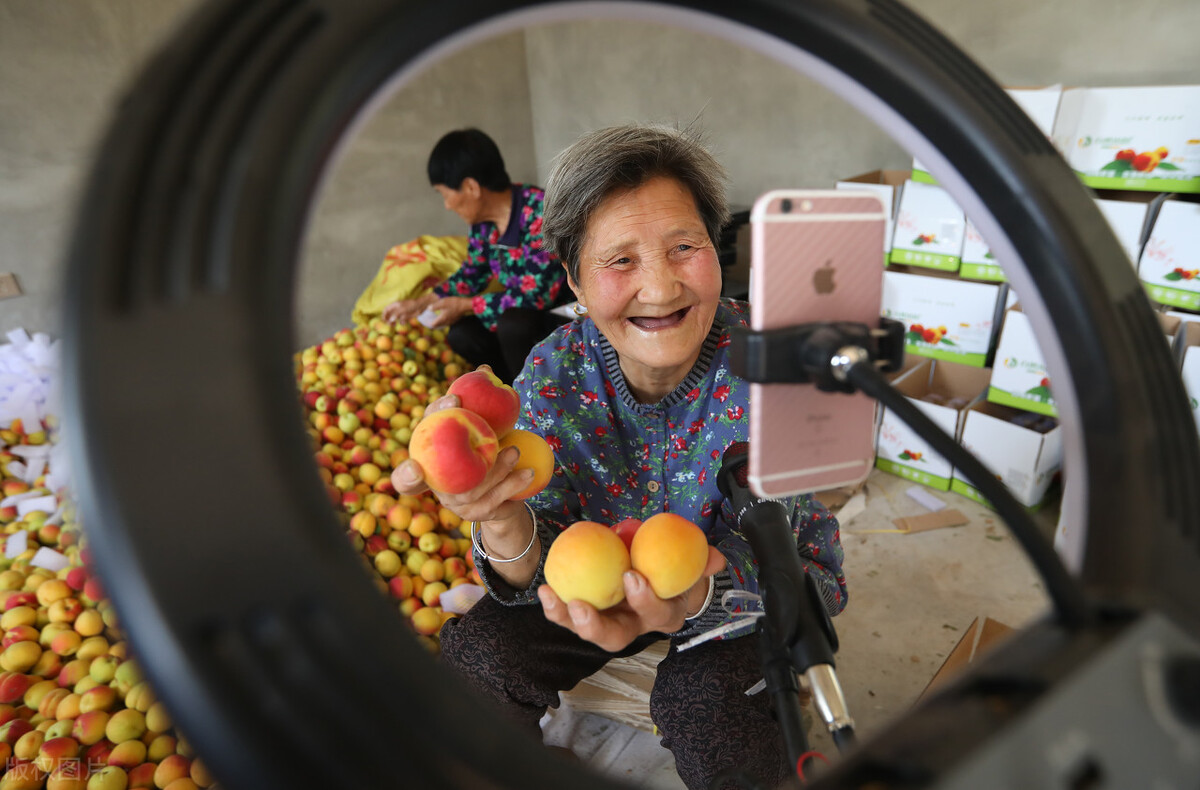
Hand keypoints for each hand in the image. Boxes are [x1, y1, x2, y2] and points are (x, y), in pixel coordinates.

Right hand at [381, 294, 432, 324]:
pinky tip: (404, 322)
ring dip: (393, 322)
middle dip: (388, 320)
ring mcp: (401, 313)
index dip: (384, 314)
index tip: (384, 320)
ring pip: (395, 319)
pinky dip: (401, 322)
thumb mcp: (403, 309)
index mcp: (395, 305)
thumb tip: (391, 320)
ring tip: (394, 325)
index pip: (386, 309)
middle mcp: (397, 309)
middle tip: (390, 324)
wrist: (420, 306)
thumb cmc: (411, 305)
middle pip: (389, 315)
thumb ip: (396, 314)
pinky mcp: (406, 317)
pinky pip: (401, 321)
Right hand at [389, 371, 532, 522]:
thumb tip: (484, 369)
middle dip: (459, 452)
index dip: (410, 438)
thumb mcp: (480, 424)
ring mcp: (452, 501)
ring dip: (495, 469)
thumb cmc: (485, 448)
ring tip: (515, 450)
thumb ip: (476, 400)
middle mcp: (434, 482)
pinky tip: (529, 472)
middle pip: (437, 474)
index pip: (409, 450)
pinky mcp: (474, 514)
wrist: (501, 490)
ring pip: (470, 489)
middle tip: (481, 431)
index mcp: (427, 458)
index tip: (428, 442)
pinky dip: (512, 484)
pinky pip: (492, 501)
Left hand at [428, 296, 473, 327]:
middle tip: (429, 319)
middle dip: (432, 323)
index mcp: (442, 319)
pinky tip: (444, 315)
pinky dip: (443, 321)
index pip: (433, 325)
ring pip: (442, 324)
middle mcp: (446, 322)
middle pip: (437, 326)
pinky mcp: (455, 320)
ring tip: (435, 317)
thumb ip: (434, 306)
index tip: (425, 320)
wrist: (465, 305)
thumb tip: (428, 309)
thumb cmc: (453, 303)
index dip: (428, 323)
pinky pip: (447, 322)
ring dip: (438, 322)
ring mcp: (451, 322)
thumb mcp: (442, 303)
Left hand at [537, 548, 726, 652]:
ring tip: (551, 597)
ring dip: (566, 618)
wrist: (658, 573)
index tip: (632, 576)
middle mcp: (634, 626)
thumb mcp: (691, 563)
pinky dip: (555, 605)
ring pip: (587, 631)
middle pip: (614, 638)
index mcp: (663, 615)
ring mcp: (609, 623)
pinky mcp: (588, 614)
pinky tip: (543, 589)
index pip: (656, 613)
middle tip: (579, 605)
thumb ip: (702, 560)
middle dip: (596, 627)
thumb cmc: (675, 569)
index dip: (644, 600)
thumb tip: (715, 558)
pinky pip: (569, 614)